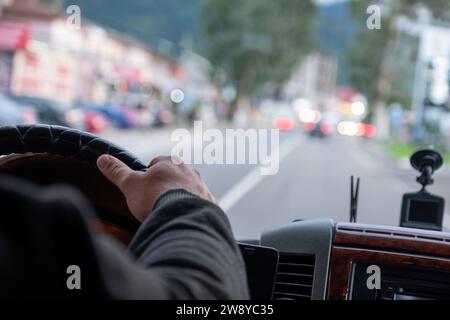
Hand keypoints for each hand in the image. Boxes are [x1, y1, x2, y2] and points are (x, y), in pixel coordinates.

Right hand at [97, 155, 215, 221]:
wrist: (183, 217)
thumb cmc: (155, 197)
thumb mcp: (130, 184)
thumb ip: (117, 171)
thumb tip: (102, 158)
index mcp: (171, 162)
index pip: (157, 163)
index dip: (149, 174)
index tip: (145, 185)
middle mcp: (190, 171)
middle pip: (175, 176)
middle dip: (167, 185)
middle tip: (156, 200)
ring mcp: (202, 187)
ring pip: (189, 190)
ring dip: (181, 198)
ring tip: (170, 212)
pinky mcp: (210, 204)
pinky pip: (201, 206)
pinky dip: (192, 211)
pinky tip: (184, 220)